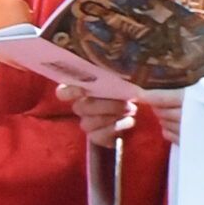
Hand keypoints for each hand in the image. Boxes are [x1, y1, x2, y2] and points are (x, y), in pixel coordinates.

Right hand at [62, 83, 183, 147]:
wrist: (140, 116)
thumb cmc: (126, 93)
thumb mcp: (121, 82)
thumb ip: (114, 77)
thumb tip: (119, 66)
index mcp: (82, 89)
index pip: (62, 92)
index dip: (69, 91)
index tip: (81, 90)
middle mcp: (80, 106)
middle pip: (81, 107)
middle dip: (105, 105)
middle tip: (127, 102)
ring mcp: (87, 123)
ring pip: (88, 123)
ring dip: (111, 117)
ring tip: (131, 111)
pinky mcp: (96, 138)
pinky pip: (97, 136)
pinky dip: (115, 129)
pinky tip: (129, 123)